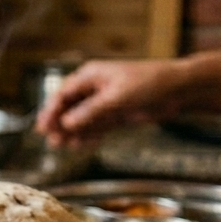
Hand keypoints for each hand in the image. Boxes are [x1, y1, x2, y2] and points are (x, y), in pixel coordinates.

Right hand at [35, 60, 186, 149]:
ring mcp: (106, 102)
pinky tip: (80, 145)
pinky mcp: (117, 114)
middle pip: (71, 107)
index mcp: (92, 75)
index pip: (65, 93)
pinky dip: (89, 135)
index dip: (52, 110)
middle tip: (50, 140)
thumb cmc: (148, 84)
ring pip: (83, 119)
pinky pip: (97, 126)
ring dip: (72, 131)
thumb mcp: (116, 98)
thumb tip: (66, 123)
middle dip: (59, 123)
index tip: (43, 126)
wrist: (177, 89)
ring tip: (61, 146)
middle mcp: (96, 88)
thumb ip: (90, 112)